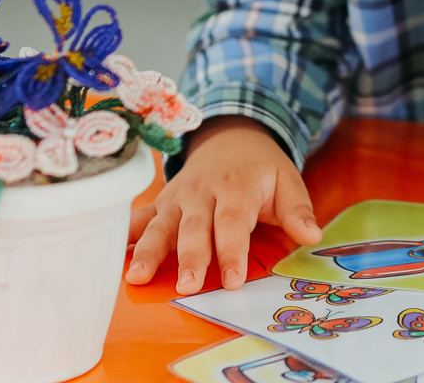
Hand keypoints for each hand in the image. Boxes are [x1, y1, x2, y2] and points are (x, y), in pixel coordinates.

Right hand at [125, 116, 320, 293]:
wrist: (230, 136)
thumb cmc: (260, 168)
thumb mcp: (287, 180)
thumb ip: (298, 210)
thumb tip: (312, 237)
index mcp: (236, 187)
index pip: (233, 223)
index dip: (231, 251)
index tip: (231, 280)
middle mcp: (202, 192)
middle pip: (194, 228)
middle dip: (190, 257)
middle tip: (187, 287)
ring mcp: (178, 197)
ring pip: (160, 224)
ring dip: (147, 251)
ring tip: (136, 278)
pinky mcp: (161, 202)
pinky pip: (139, 217)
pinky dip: (124, 235)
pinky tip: (110, 256)